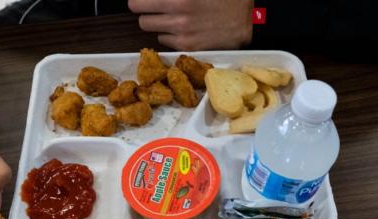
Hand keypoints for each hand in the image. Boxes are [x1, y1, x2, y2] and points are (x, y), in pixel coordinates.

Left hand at [129, 0, 253, 50]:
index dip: (138, 1)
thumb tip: (156, 1)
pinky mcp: (187, 47)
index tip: (139, 2)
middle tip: (155, 9)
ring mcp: (182, 32)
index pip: (138, 2)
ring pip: (151, 30)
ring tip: (172, 18)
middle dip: (146, 12)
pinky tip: (182, 29)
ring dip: (157, 23)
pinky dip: (169, 35)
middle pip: (142, 18)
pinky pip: (164, 41)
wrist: (249, 18)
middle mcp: (178, 13)